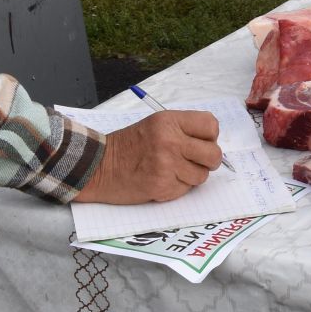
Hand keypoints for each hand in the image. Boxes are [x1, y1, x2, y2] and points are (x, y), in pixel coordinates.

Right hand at [74, 110, 222, 204]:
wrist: (97, 167)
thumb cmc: (128, 146)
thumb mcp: (156, 125)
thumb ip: (183, 130)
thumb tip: (211, 142)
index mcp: (170, 121)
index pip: (211, 126)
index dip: (209, 137)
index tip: (201, 142)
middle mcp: (171, 141)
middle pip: (213, 154)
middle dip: (207, 161)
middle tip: (193, 161)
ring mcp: (167, 165)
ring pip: (202, 175)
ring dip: (191, 176)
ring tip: (171, 170)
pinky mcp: (162, 186)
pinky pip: (185, 190)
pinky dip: (177, 188)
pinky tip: (161, 180)